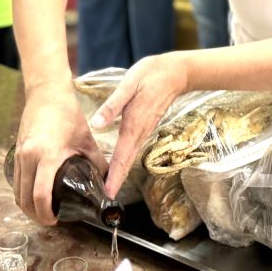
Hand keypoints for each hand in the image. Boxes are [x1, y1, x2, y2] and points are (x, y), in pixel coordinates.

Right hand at [13, 84, 108, 225]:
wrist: (47, 94)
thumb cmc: (68, 114)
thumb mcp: (87, 140)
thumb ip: (98, 163)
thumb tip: (108, 182)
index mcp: (47, 155)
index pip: (41, 195)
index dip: (46, 213)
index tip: (55, 220)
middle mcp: (29, 157)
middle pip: (24, 199)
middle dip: (35, 214)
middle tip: (50, 220)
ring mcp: (19, 155)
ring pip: (17, 192)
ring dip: (27, 206)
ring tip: (43, 211)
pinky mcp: (16, 152)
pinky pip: (15, 181)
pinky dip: (22, 192)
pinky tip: (34, 195)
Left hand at [91, 53, 188, 198]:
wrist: (175, 73)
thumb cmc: (150, 76)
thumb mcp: (128, 85)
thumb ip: (112, 105)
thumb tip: (96, 124)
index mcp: (133, 125)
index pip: (122, 156)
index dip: (115, 176)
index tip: (108, 193)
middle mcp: (140, 132)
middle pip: (127, 162)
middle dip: (117, 180)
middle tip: (106, 197)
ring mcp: (144, 131)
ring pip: (131, 157)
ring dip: (121, 172)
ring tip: (109, 185)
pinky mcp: (145, 127)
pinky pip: (134, 148)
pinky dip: (125, 160)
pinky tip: (118, 163)